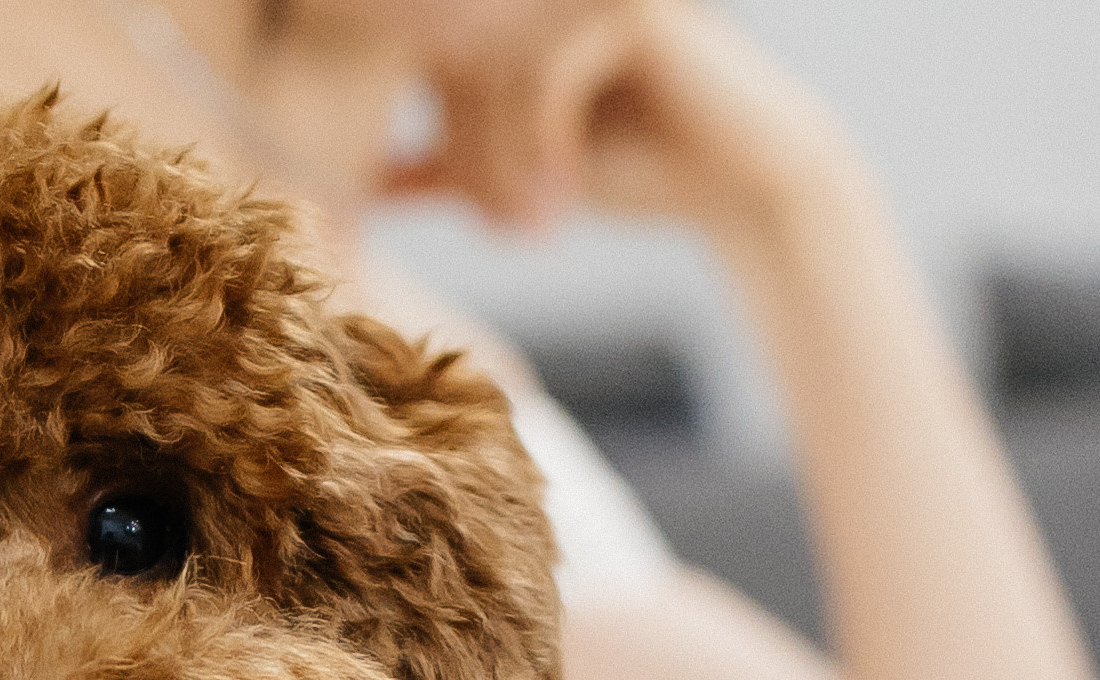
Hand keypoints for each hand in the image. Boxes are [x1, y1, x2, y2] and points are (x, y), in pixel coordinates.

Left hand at [390, 0, 858, 239]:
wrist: (738, 181)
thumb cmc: (634, 174)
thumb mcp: (520, 176)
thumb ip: (446, 169)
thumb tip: (363, 184)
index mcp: (517, 19)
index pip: (433, 75)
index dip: (441, 153)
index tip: (471, 220)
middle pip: (458, 75)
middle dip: (470, 167)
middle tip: (499, 235)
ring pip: (497, 81)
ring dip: (505, 169)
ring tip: (530, 230)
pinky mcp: (626, 11)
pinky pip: (548, 79)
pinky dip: (546, 150)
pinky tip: (563, 199)